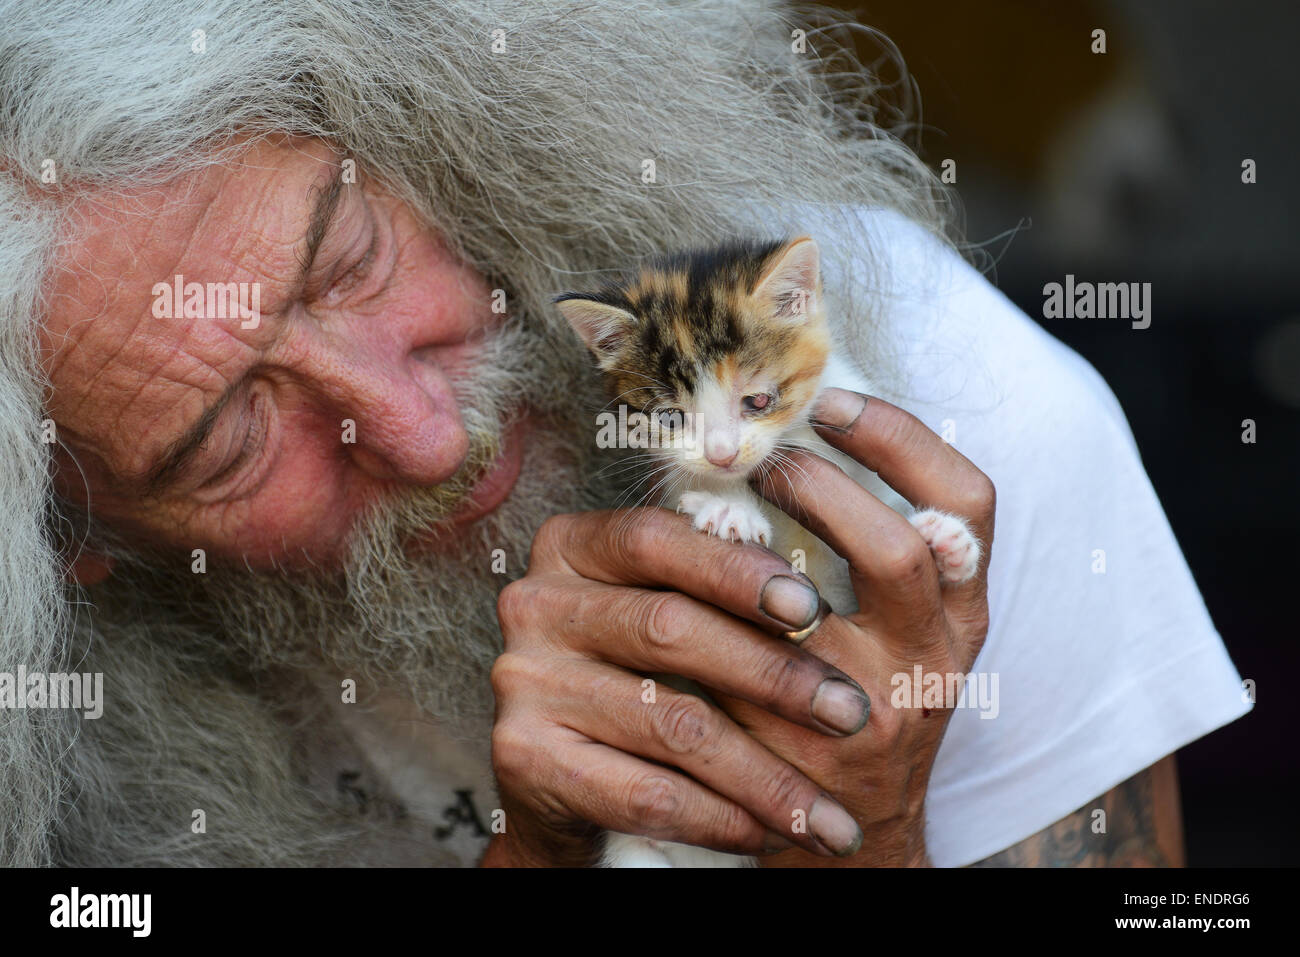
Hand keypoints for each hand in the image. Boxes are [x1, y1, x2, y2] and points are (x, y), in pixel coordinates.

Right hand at [485, 507, 879, 865]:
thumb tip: (820, 597)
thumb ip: (716, 585)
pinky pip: (645, 792)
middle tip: (849, 712)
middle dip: (773, 675)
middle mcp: (534, 603)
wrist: (563, 778)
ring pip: (672, 722)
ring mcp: (521, 680)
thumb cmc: (641, 675)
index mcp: (571, 545)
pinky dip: (721, 818)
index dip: (736, 570)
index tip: (812, 610)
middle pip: (668, 627)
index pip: (656, 538)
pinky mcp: (522, 756)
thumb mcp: (668, 611)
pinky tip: (770, 832)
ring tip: (829, 808)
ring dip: (766, 773)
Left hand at [725, 388, 995, 865]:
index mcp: (963, 614)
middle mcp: (932, 659)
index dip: (904, 439)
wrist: (857, 835)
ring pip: (808, 612)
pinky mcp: (802, 754)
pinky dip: (707, 617)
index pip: (969, 505)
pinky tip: (675, 581)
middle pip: (897, 550)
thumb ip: (878, 553)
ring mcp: (870, 712)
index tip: (835, 402)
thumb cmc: (872, 703)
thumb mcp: (905, 631)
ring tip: (713, 508)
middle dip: (822, 486)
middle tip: (764, 455)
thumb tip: (800, 441)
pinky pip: (742, 669)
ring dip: (751, 547)